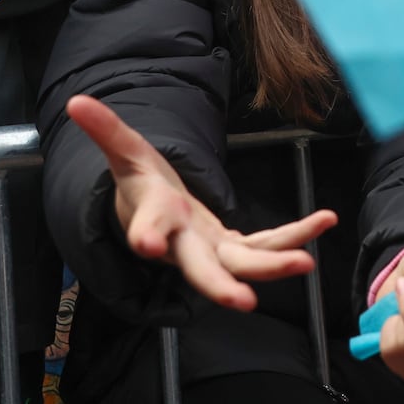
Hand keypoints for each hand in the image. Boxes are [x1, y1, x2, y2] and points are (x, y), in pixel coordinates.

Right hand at [66, 95, 337, 310]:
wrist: (155, 221)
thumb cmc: (142, 186)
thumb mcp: (126, 153)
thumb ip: (107, 129)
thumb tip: (77, 101)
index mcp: (153, 220)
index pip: (147, 227)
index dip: (145, 233)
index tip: (144, 243)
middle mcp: (183, 245)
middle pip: (200, 269)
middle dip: (220, 286)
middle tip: (242, 302)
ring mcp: (213, 251)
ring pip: (244, 265)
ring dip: (276, 265)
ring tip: (307, 262)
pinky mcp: (236, 249)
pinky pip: (269, 244)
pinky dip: (297, 235)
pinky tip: (326, 221)